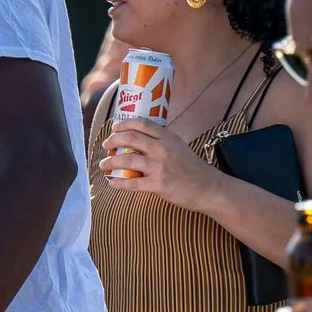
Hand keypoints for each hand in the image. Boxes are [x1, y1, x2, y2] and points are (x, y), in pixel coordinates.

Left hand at [99, 115, 220, 211]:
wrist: (208, 187)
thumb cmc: (193, 168)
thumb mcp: (179, 146)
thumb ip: (162, 142)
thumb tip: (140, 139)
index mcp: (168, 137)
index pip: (142, 124)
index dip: (124, 124)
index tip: (115, 127)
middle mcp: (162, 149)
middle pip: (130, 138)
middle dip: (113, 140)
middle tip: (106, 145)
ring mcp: (159, 167)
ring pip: (126, 160)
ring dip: (111, 162)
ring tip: (103, 164)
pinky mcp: (157, 185)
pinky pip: (132, 183)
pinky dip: (118, 183)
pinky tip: (111, 182)